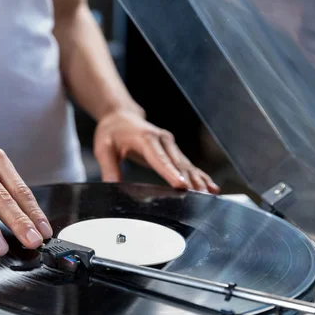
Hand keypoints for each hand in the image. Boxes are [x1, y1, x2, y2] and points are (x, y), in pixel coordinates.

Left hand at [94, 110, 219, 193]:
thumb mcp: (103, 149)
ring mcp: (170, 144)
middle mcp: (162, 140)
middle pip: (178, 164)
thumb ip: (109, 168)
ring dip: (199, 180)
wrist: (121, 116)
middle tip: (200, 197)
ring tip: (210, 194)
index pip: (160, 159)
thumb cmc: (112, 132)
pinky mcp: (173, 150)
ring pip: (187, 165)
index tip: (182, 186)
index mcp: (146, 139)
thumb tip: (112, 186)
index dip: (171, 173)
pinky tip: (210, 186)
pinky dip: (199, 176)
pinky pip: (187, 165)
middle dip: (190, 181)